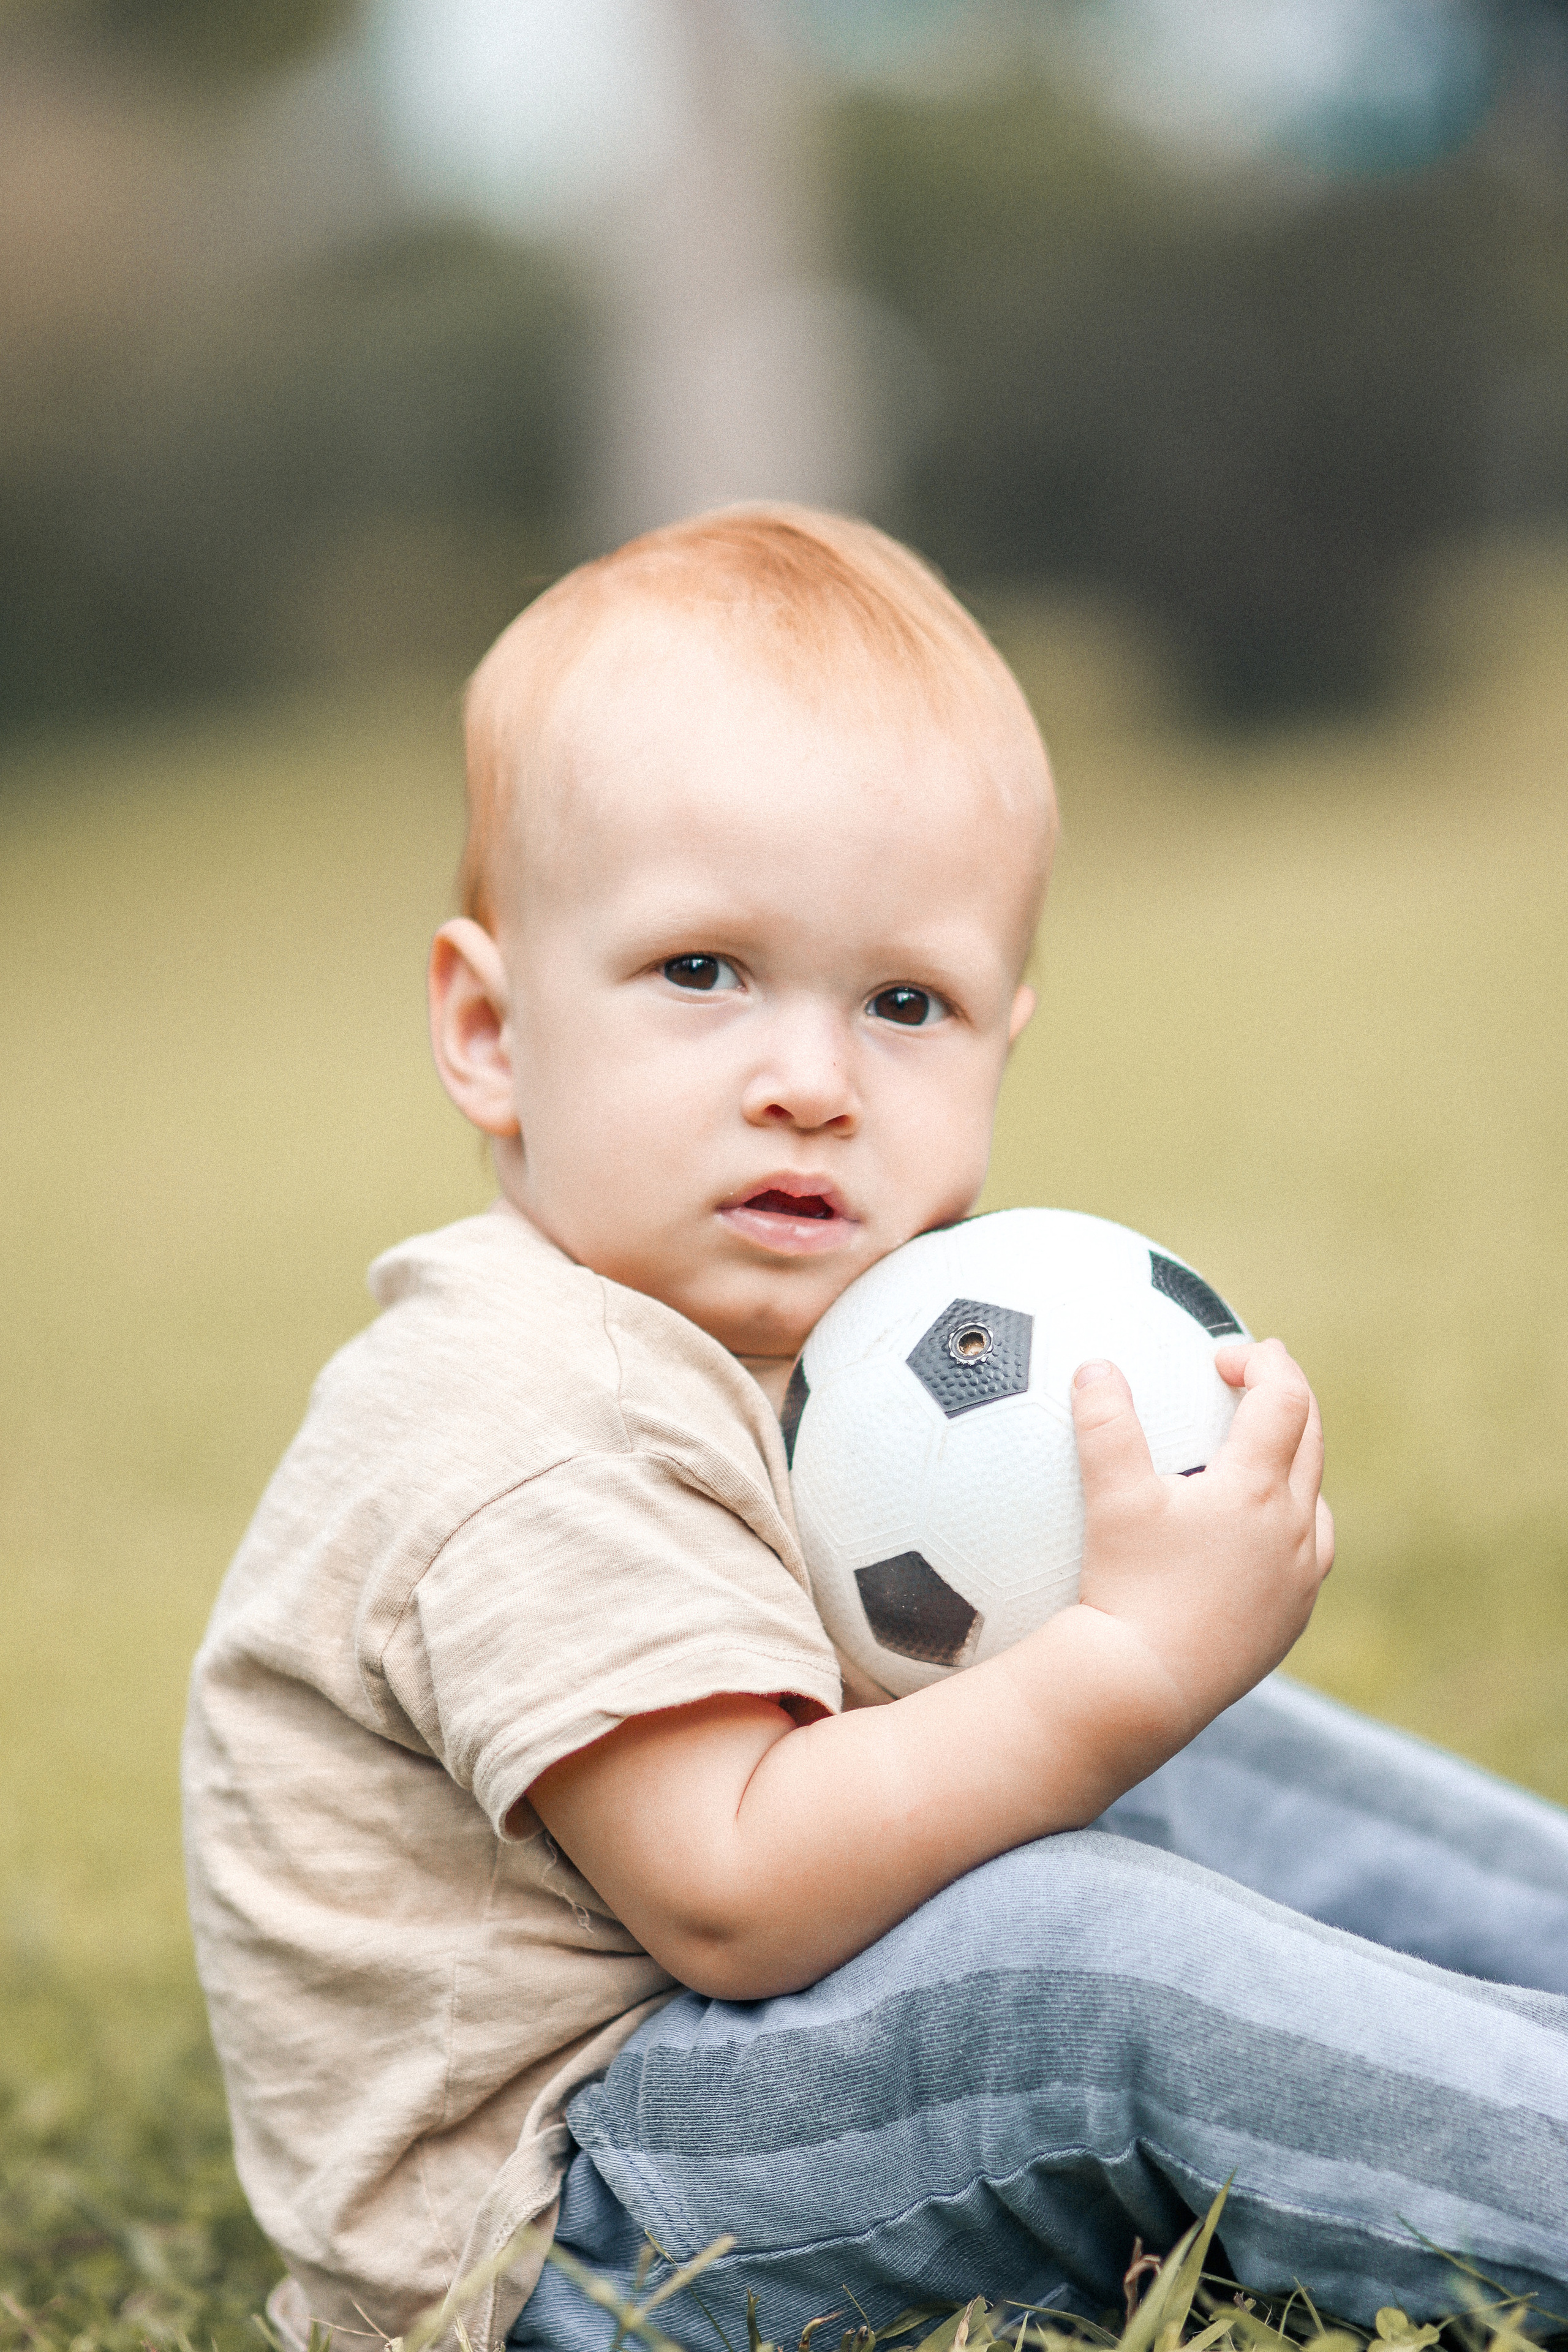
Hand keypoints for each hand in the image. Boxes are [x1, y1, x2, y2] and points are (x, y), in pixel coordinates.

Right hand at [1069, 1336, 1333, 1742]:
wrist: (1146, 1688)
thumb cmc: (1126, 1588)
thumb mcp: (1111, 1500)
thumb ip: (1104, 1425)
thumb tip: (1094, 1366)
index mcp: (1257, 1489)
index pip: (1284, 1398)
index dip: (1262, 1363)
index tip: (1225, 1356)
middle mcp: (1293, 1529)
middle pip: (1311, 1439)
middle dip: (1286, 1397)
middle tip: (1253, 1376)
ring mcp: (1300, 1579)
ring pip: (1314, 1500)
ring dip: (1294, 1461)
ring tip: (1260, 1453)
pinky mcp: (1291, 1620)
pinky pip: (1307, 1556)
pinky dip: (1289, 1523)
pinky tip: (1257, 1534)